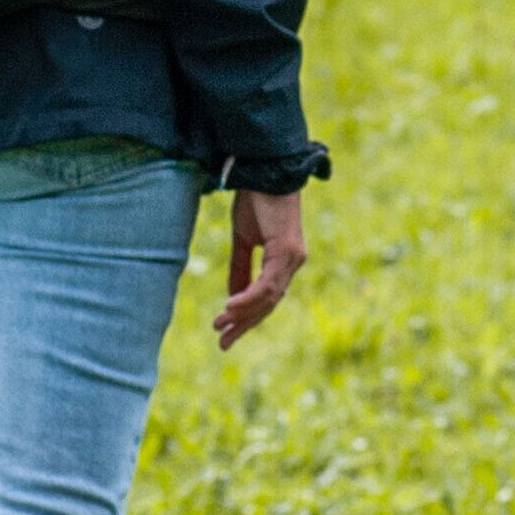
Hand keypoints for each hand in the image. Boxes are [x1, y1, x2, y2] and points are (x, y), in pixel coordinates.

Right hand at [212, 189, 305, 348]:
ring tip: (221, 326)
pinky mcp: (287, 251)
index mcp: (285, 261)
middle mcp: (294, 263)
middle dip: (244, 324)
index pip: (267, 298)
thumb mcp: (244, 239)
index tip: (227, 334)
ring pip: (269, 298)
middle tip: (223, 343)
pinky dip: (248, 298)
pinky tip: (230, 307)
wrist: (265, 170)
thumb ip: (240, 267)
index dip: (247, 317)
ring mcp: (293, 258)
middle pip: (269, 304)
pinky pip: (267, 284)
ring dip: (243, 314)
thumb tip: (233, 296)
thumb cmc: (256, 200)